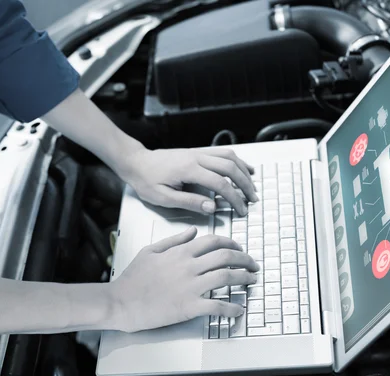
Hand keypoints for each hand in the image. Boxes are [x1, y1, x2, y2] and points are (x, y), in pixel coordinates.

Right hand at [108, 227, 259, 332]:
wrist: (120, 301)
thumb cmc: (132, 278)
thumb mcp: (151, 251)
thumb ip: (174, 240)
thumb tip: (193, 231)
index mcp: (180, 252)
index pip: (213, 241)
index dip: (232, 243)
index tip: (239, 248)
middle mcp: (188, 266)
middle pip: (225, 256)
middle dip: (244, 259)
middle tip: (252, 264)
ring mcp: (190, 286)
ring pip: (226, 277)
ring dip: (243, 278)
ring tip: (251, 280)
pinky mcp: (189, 307)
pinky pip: (217, 305)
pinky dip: (231, 308)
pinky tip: (239, 310)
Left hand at [118, 147, 258, 215]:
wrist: (136, 163)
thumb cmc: (146, 181)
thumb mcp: (164, 198)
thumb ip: (189, 202)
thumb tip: (212, 207)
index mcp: (189, 170)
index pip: (220, 184)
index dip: (234, 198)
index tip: (241, 210)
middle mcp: (196, 157)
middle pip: (230, 168)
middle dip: (244, 185)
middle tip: (252, 200)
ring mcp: (198, 152)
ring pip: (229, 157)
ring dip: (244, 171)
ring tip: (252, 186)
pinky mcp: (197, 152)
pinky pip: (222, 153)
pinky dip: (237, 161)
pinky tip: (244, 169)